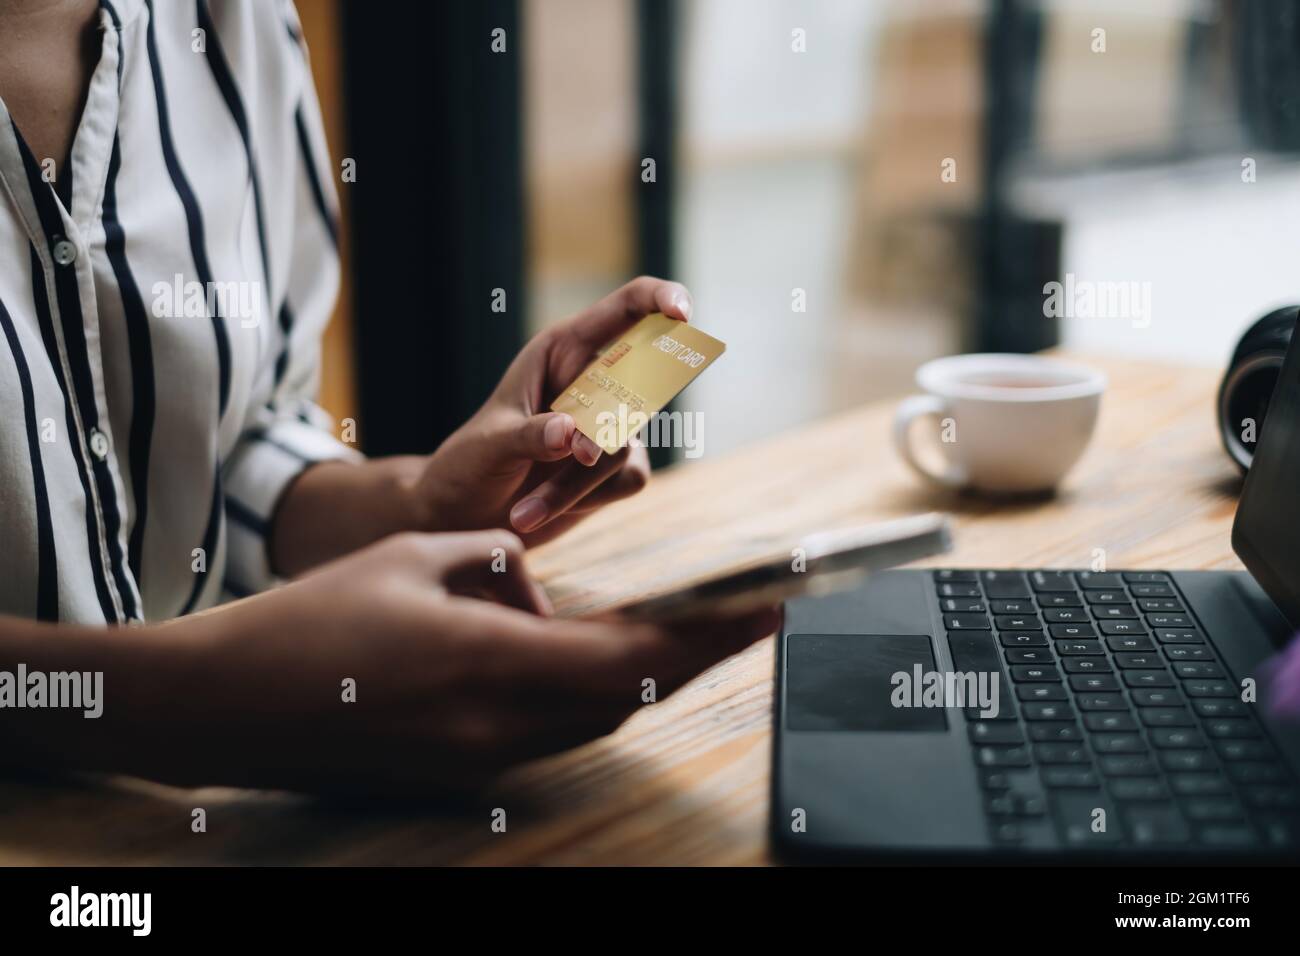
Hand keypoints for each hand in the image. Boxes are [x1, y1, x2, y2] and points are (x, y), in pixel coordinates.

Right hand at [96, 530, 775, 792]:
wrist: (228, 706)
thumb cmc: (309, 621)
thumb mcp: (412, 556)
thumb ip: (493, 562)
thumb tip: (529, 578)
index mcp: (487, 663)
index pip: (630, 654)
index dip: (708, 634)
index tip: (766, 606)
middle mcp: (496, 726)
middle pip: (627, 695)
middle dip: (696, 653)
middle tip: (751, 612)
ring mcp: (480, 759)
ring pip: (594, 716)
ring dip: (643, 672)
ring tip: (688, 626)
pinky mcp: (462, 769)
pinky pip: (552, 728)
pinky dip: (588, 690)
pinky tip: (586, 651)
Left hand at [418, 276, 692, 544]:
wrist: (464, 517)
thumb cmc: (469, 465)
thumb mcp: (489, 446)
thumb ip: (530, 436)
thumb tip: (574, 434)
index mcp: (562, 350)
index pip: (624, 309)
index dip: (659, 300)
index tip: (682, 314)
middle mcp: (594, 382)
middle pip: (643, 380)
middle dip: (611, 422)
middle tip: (575, 456)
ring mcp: (611, 426)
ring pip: (622, 446)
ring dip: (572, 484)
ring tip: (522, 510)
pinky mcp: (617, 470)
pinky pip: (627, 479)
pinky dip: (583, 501)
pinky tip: (539, 511)